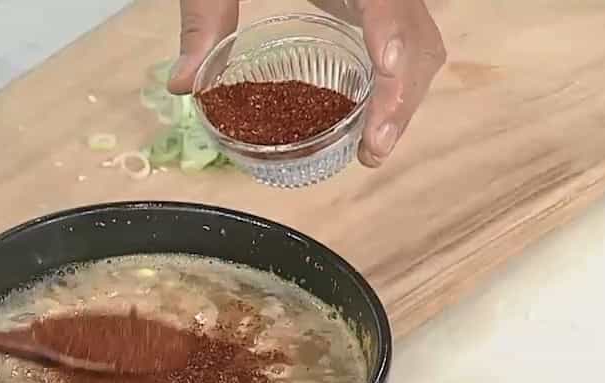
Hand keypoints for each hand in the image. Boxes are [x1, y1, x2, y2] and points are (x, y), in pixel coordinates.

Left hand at [169, 0, 445, 167]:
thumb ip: (205, 15)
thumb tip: (184, 83)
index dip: (392, 32)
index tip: (389, 71)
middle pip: (416, 31)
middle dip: (402, 93)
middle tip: (371, 147)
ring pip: (420, 39)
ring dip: (404, 94)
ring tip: (371, 145)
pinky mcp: (374, 1)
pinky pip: (403, 37)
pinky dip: (393, 79)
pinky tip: (367, 115)